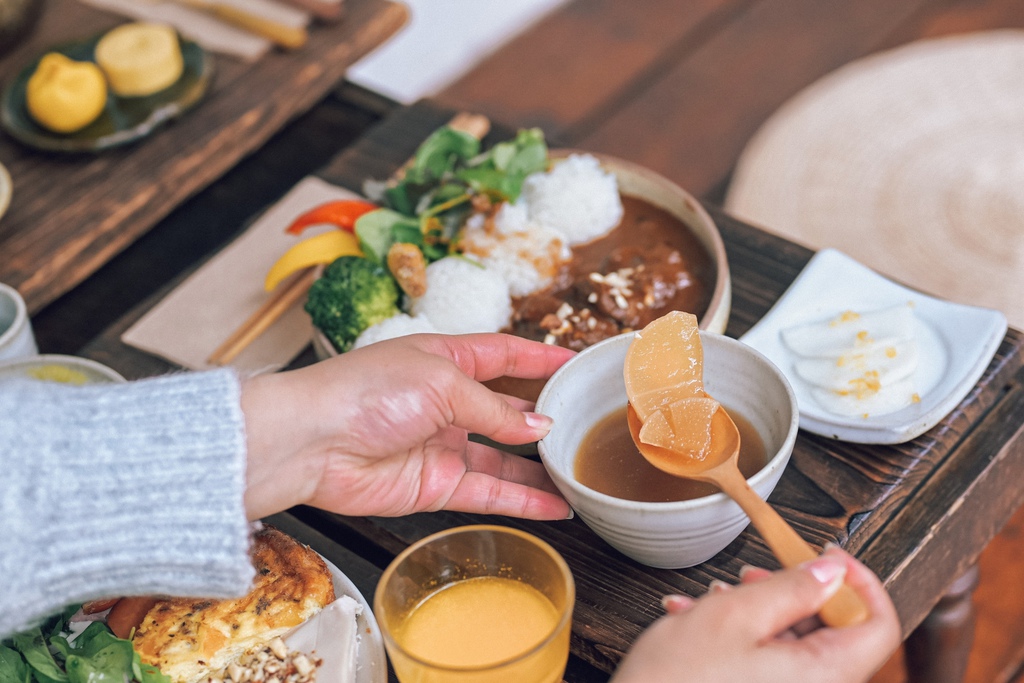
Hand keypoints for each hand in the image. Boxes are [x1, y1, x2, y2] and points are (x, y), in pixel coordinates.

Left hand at [240, 333, 574, 520]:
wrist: (311, 442)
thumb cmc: (363, 392)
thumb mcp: (442, 382)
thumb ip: (496, 409)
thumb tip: (539, 425)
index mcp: (444, 359)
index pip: (504, 355)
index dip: (540, 359)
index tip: (577, 363)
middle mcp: (445, 402)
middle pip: (507, 410)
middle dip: (545, 417)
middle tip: (587, 423)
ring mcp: (441, 445)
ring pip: (504, 459)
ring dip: (541, 466)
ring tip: (580, 470)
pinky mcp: (434, 485)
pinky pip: (489, 493)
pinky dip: (523, 500)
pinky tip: (556, 505)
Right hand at [611, 546, 900, 682]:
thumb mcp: (735, 616)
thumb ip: (792, 588)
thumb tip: (832, 571)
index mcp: (824, 674)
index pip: (878, 625)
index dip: (860, 582)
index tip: (831, 557)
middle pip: (834, 632)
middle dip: (793, 593)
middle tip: (755, 574)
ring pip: (795, 645)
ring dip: (758, 612)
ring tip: (713, 599)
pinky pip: (771, 665)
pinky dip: (742, 639)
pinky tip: (700, 624)